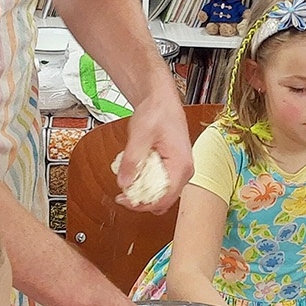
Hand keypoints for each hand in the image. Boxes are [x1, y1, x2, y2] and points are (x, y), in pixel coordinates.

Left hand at [115, 91, 192, 214]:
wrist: (161, 100)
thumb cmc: (157, 112)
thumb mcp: (140, 135)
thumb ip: (132, 160)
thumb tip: (124, 183)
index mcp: (181, 166)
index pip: (164, 199)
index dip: (143, 205)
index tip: (124, 199)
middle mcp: (184, 171)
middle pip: (163, 200)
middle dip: (141, 200)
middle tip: (122, 194)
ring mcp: (179, 170)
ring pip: (161, 194)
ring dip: (142, 192)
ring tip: (127, 181)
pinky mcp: (172, 168)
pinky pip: (159, 184)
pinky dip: (144, 183)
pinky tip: (134, 172)